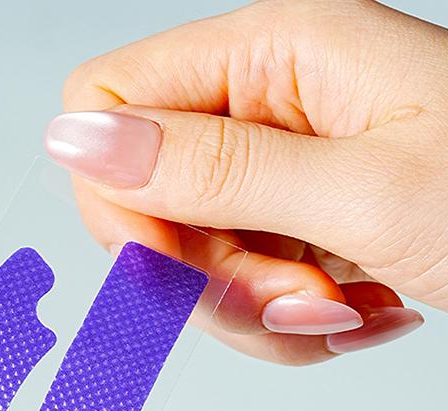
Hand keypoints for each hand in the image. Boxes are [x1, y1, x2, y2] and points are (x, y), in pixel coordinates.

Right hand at [44, 0, 447, 364]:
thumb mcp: (366, 191)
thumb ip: (214, 168)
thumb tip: (81, 138)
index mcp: (278, 53)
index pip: (111, 102)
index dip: (121, 193)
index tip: (173, 260)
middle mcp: (267, 104)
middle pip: (149, 198)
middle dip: (208, 273)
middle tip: (294, 294)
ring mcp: (281, 169)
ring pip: (192, 258)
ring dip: (254, 309)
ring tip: (341, 311)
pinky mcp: (295, 222)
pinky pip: (239, 286)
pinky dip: (284, 320)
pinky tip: (350, 314)